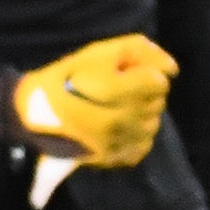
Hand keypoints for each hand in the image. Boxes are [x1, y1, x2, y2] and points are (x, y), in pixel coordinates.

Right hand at [4, 35, 178, 168]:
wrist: (37, 113)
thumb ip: (140, 50)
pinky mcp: (117, 159)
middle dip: (142, 92)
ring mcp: (117, 144)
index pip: (158, 82)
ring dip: (140, 112)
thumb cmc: (69, 78)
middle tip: (115, 91)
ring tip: (113, 108)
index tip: (124, 74)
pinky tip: (116, 126)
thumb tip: (173, 69)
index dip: (144, 73)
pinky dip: (135, 133)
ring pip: (154, 122)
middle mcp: (116, 122)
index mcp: (110, 92)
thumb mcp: (100, 51)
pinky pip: (146, 142)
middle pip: (158, 102)